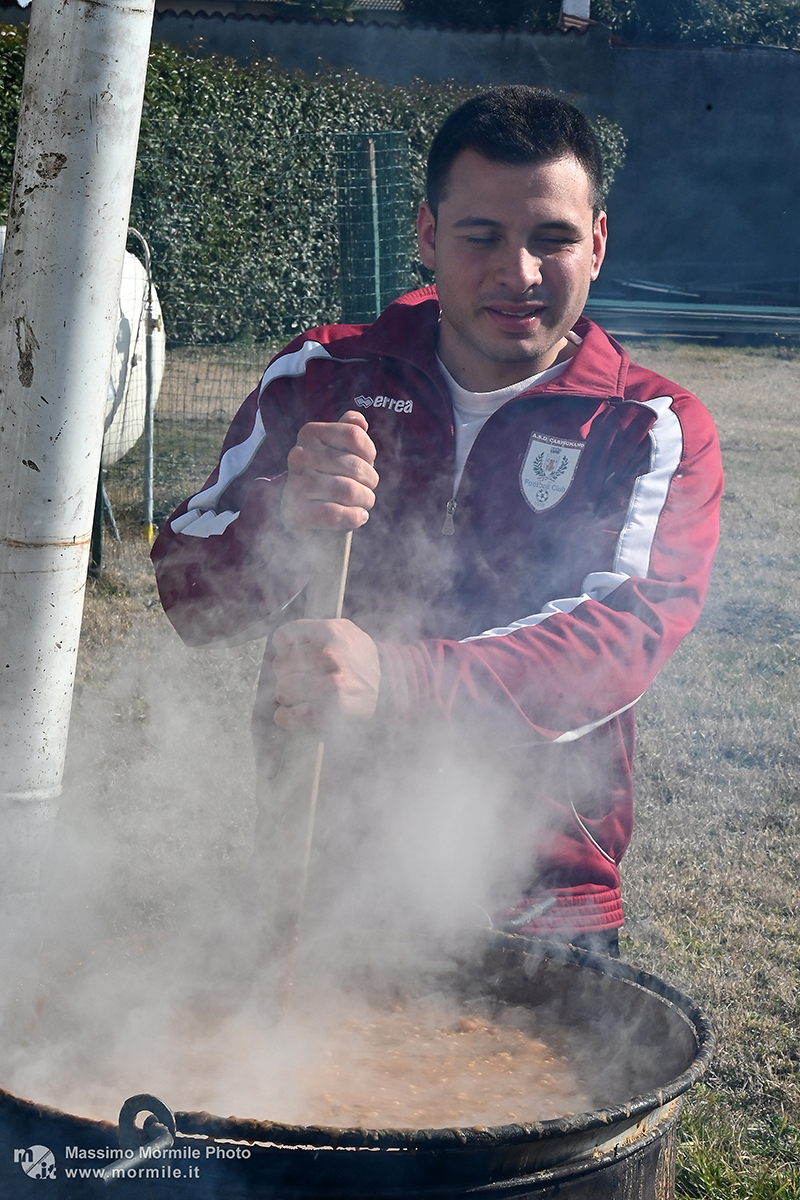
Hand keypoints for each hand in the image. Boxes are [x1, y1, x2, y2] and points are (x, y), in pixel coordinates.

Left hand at [271, 618, 380, 731]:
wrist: (392, 687)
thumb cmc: (359, 658)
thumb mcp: (343, 631)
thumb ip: (312, 631)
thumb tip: (280, 642)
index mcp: (330, 631)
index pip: (283, 637)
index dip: (285, 647)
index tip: (293, 654)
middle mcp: (331, 656)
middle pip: (280, 665)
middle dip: (285, 673)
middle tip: (297, 678)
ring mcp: (333, 684)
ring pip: (283, 690)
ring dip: (287, 696)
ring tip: (298, 696)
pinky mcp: (333, 711)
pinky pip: (291, 716)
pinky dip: (286, 718)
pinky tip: (291, 714)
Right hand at [281, 411, 378, 532]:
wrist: (305, 516)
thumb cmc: (329, 479)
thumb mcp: (339, 452)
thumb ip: (348, 432)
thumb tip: (359, 420)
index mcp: (309, 433)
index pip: (354, 435)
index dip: (369, 453)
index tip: (366, 462)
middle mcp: (299, 456)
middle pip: (356, 466)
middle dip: (370, 481)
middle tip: (365, 489)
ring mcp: (296, 485)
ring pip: (350, 491)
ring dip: (365, 500)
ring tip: (362, 503)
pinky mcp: (297, 513)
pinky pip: (336, 514)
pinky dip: (355, 517)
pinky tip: (357, 517)